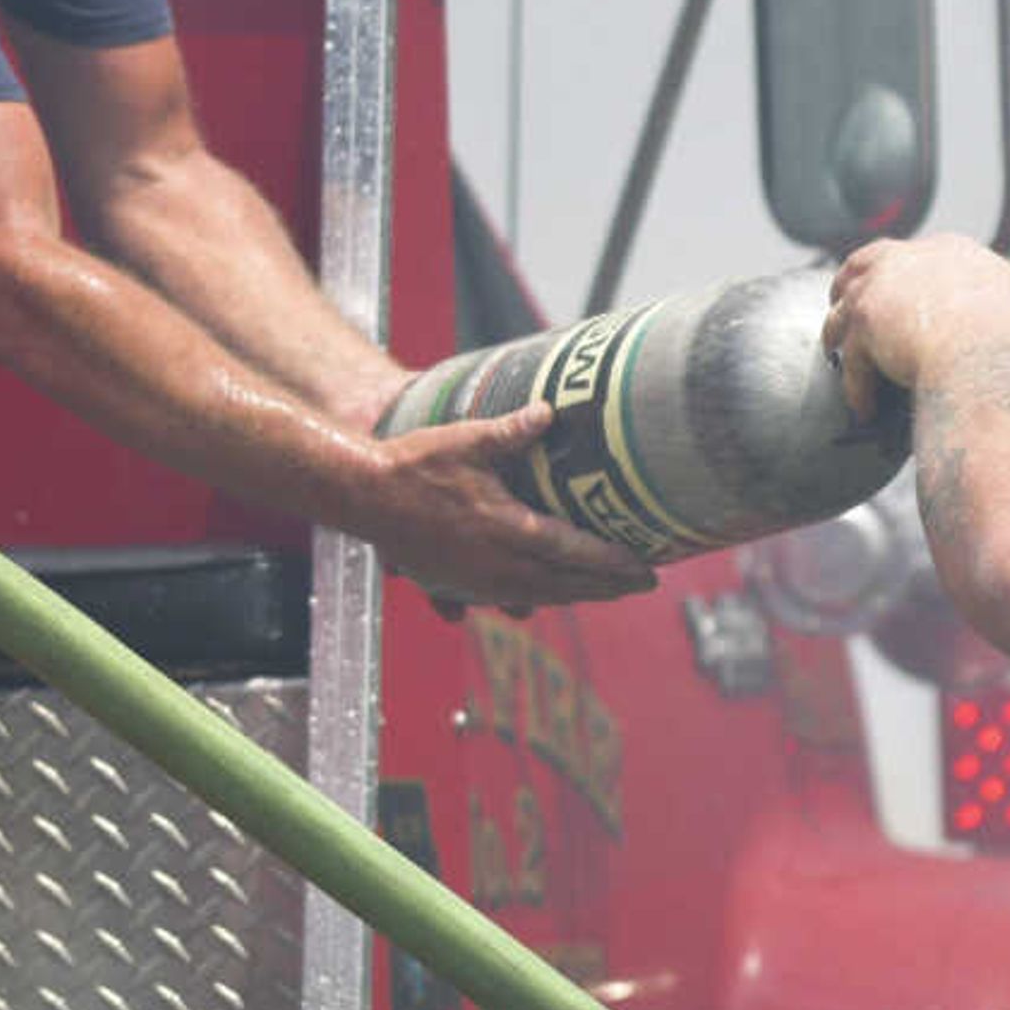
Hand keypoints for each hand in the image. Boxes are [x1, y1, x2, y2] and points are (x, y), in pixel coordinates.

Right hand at [359, 398, 653, 609]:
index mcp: (506, 530)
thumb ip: (512, 431)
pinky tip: (550, 596)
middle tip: (644, 583)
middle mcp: (496, 565)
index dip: (614, 563)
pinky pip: (509, 598)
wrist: (361, 496)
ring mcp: (476, 581)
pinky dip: (538, 597)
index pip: (574, 552)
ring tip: (609, 591)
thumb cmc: (413, 464)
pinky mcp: (458, 586)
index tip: (648, 569)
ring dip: (578, 595)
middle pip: (566, 584)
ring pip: (540, 596)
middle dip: (608, 586)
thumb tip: (550, 411)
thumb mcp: (466, 441)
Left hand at [823, 234, 1009, 421]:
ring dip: (839, 336)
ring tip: (838, 356)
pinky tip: (863, 407)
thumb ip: (996, 305)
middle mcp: (911, 261)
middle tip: (848, 308)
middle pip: (864, 266)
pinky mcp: (864, 325)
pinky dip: (857, 388)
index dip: (900, 273)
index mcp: (951, 253)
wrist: (990, 352)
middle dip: (851, 285)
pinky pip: (853, 362)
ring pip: (843, 312)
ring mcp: (881, 289)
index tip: (896, 289)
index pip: (915, 256)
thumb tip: (998, 321)